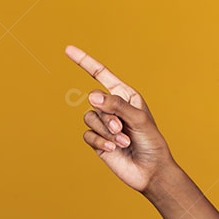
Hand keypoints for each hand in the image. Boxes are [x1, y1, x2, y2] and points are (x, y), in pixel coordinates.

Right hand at [64, 44, 175, 193]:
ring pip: (89, 118)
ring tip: (123, 140)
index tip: (67, 49)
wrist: (150, 170)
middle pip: (94, 101)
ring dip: (106, 131)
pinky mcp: (97, 140)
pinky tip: (113, 149)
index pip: (101, 75)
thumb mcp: (138, 119)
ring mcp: (104, 124)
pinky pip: (87, 135)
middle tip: (123, 129)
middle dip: (108, 116)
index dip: (84, 62)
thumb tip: (92, 97)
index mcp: (125, 95)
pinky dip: (100, 142)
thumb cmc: (151, 141)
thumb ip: (116, 105)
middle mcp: (112, 107)